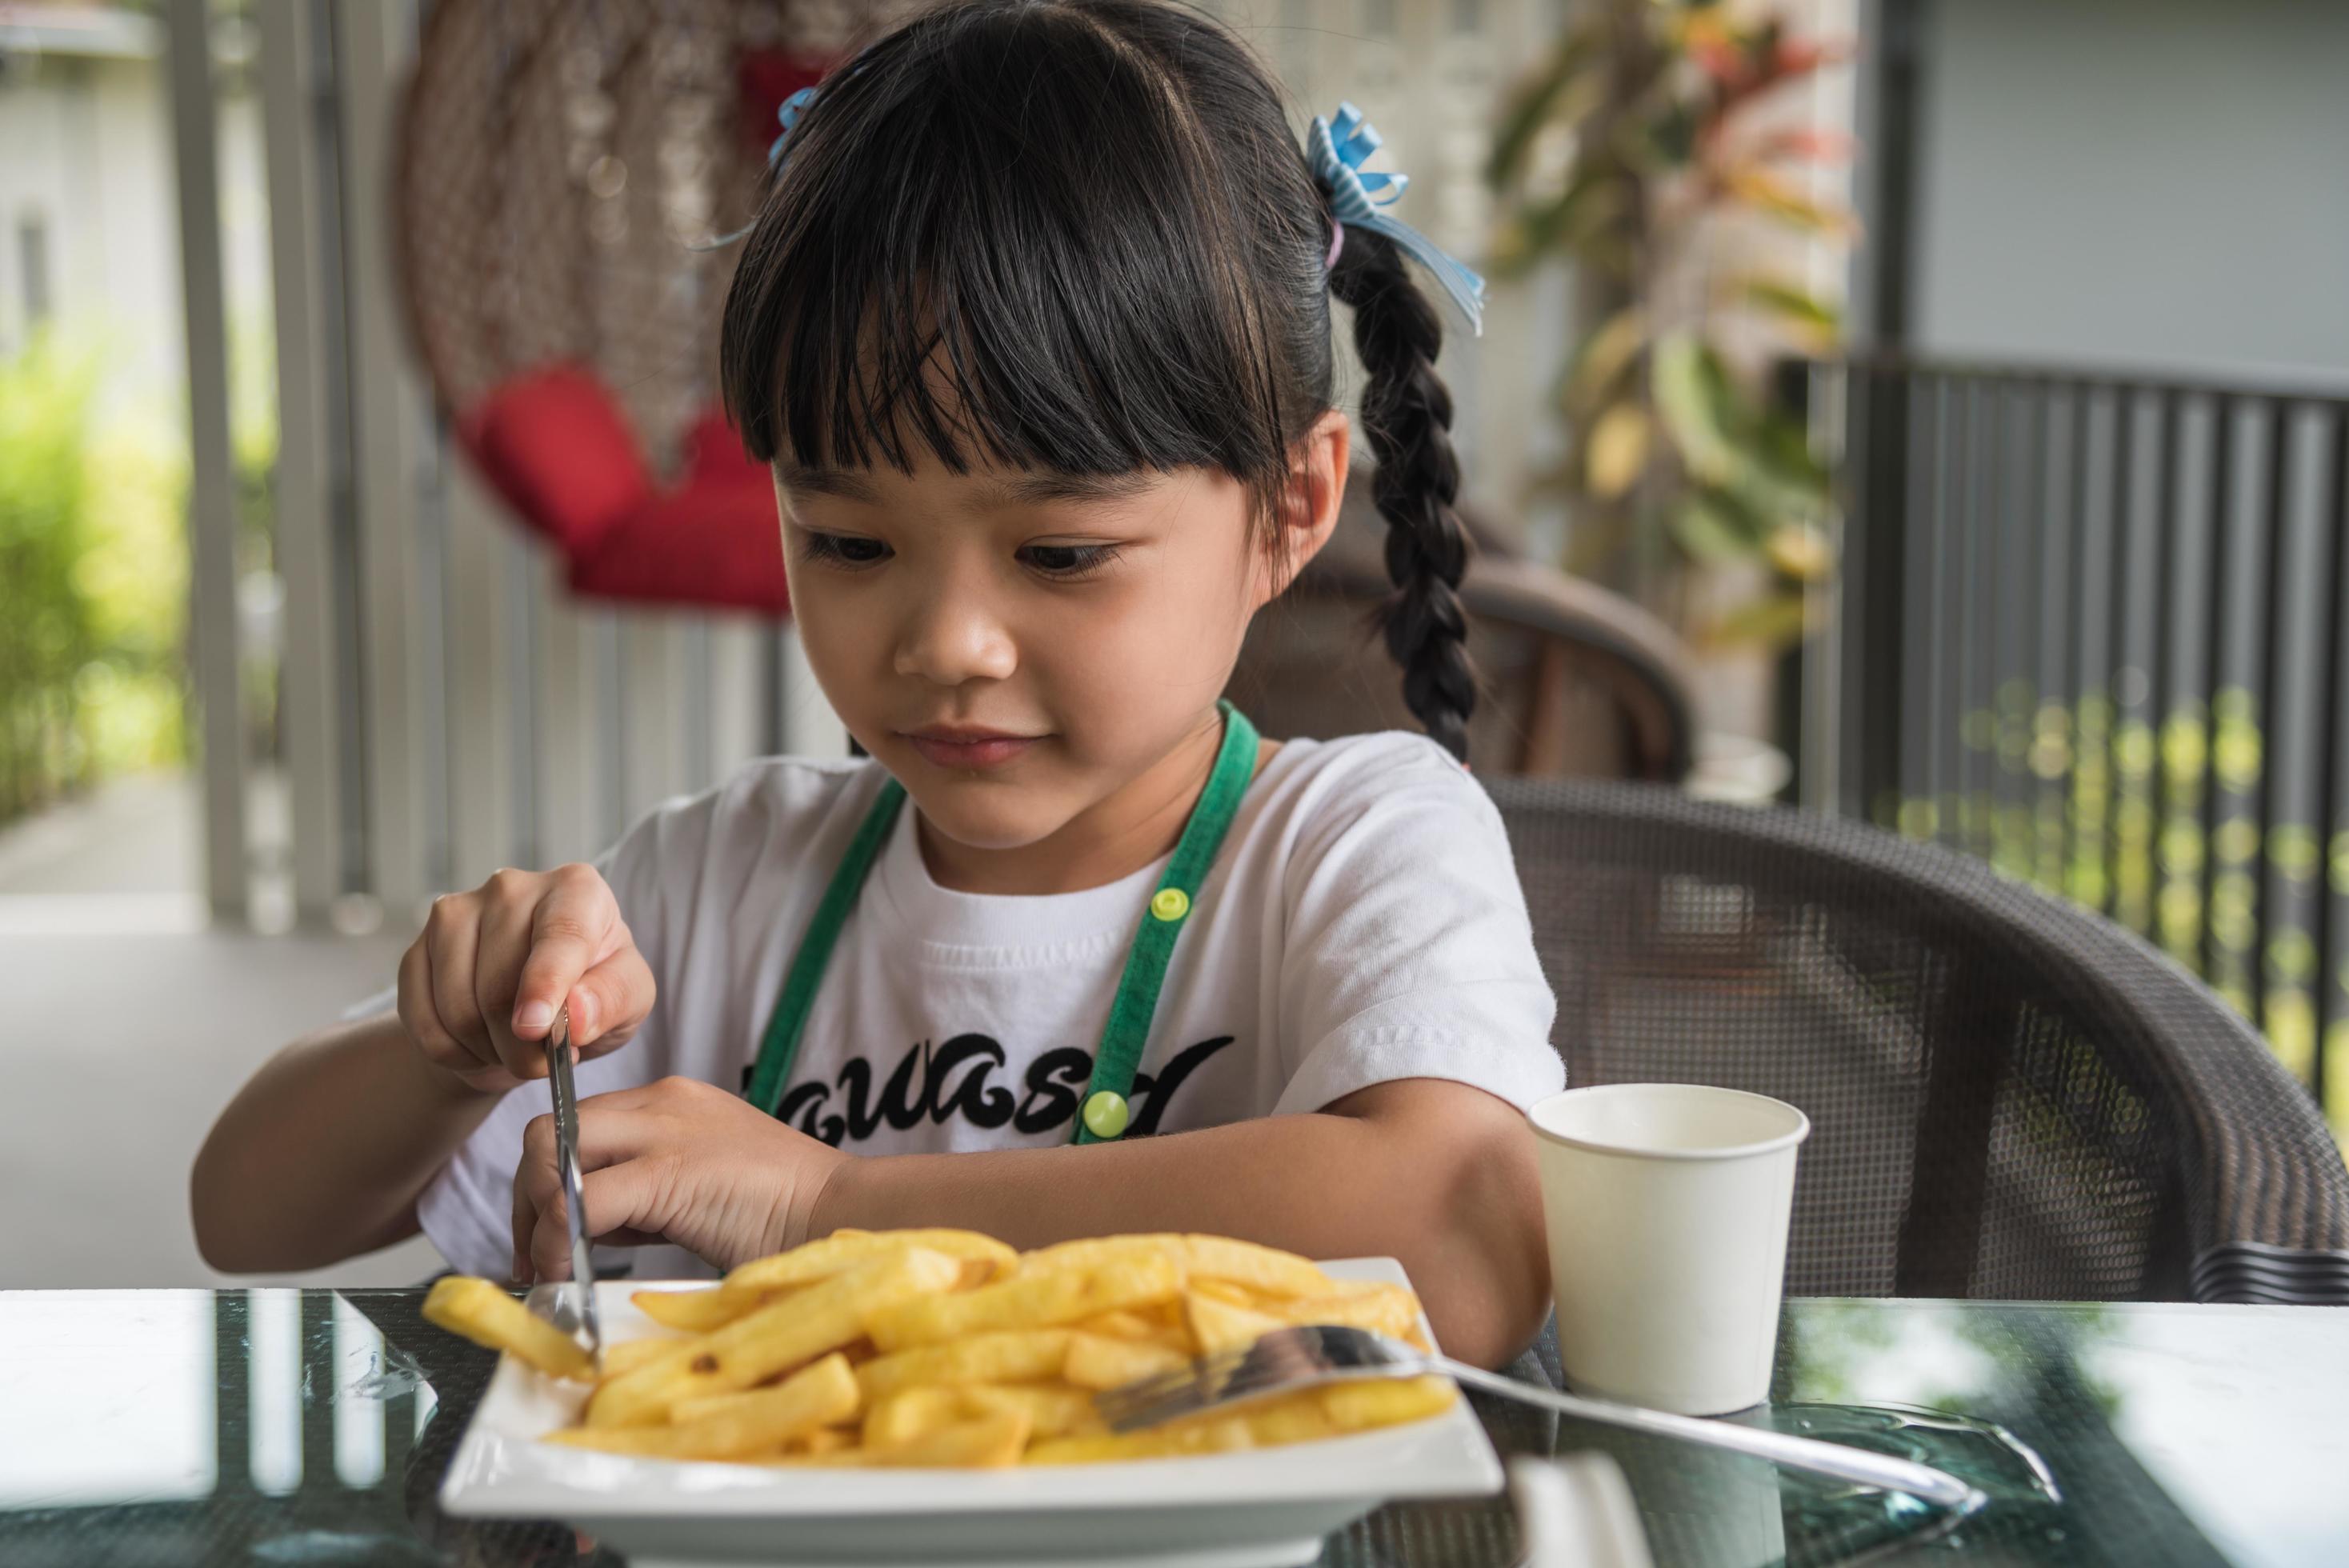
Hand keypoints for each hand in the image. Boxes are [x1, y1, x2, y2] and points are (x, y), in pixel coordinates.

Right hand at [396, 864, 655, 1094]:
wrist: (535, 1007)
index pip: (560, 934)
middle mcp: (511, 888)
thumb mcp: (630, 998)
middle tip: (541, 1062)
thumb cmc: (593, 992)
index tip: (535, 1030)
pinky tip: (477, 1046)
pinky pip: (422, 1020)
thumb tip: (577, 1013)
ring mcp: (455, 913)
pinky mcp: (416, 948)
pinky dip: (451, 1052)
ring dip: (487, 1050)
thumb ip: (613, 999)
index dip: (545, 985)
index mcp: (576, 889)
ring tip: (512, 1050)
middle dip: (521, 1045)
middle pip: (500, 983)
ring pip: (457, 1006)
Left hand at [511, 1076, 849, 1281]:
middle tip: (533, 1258)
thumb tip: (587, 1226)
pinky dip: (558, 1240)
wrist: (847, 1213)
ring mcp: (667, 1132)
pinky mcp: (671, 1172)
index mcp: (672, 1101)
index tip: (548, 1234)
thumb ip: (649, 1190)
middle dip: (526, 1199)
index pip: (574, 1122)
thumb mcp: (703, 1185)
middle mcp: (663, 1103)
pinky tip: (564, 1272)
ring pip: (552, 1154)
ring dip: (535, 1218)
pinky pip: (581, 1201)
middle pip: (548, 1130)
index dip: (547, 1179)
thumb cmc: (787, 1214)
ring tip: (549, 1269)